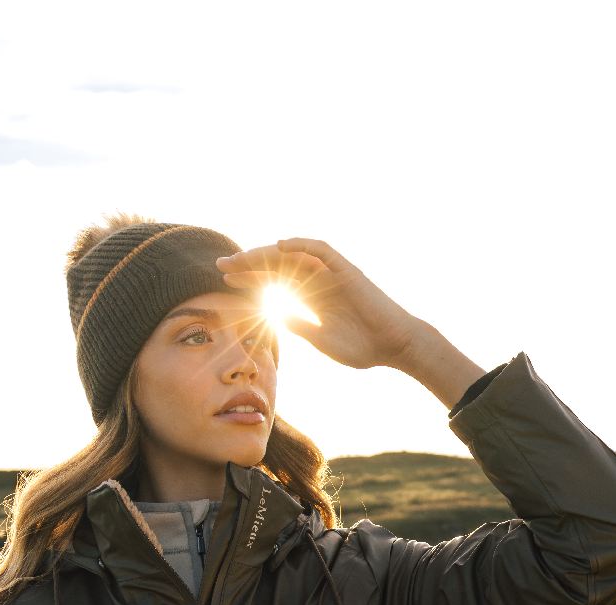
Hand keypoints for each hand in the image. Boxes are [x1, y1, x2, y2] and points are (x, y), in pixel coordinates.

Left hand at [215, 238, 424, 370]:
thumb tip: (273, 316)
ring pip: (294, 256)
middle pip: (278, 264)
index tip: (227, 280)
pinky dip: (303, 245)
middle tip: (222, 264)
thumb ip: (298, 325)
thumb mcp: (321, 339)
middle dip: (250, 263)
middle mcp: (319, 280)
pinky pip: (322, 250)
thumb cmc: (363, 347)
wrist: (394, 346)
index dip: (251, 278)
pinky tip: (281, 246)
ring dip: (267, 254)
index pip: (275, 280)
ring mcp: (333, 273)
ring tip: (242, 258)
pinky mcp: (347, 270)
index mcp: (312, 296)